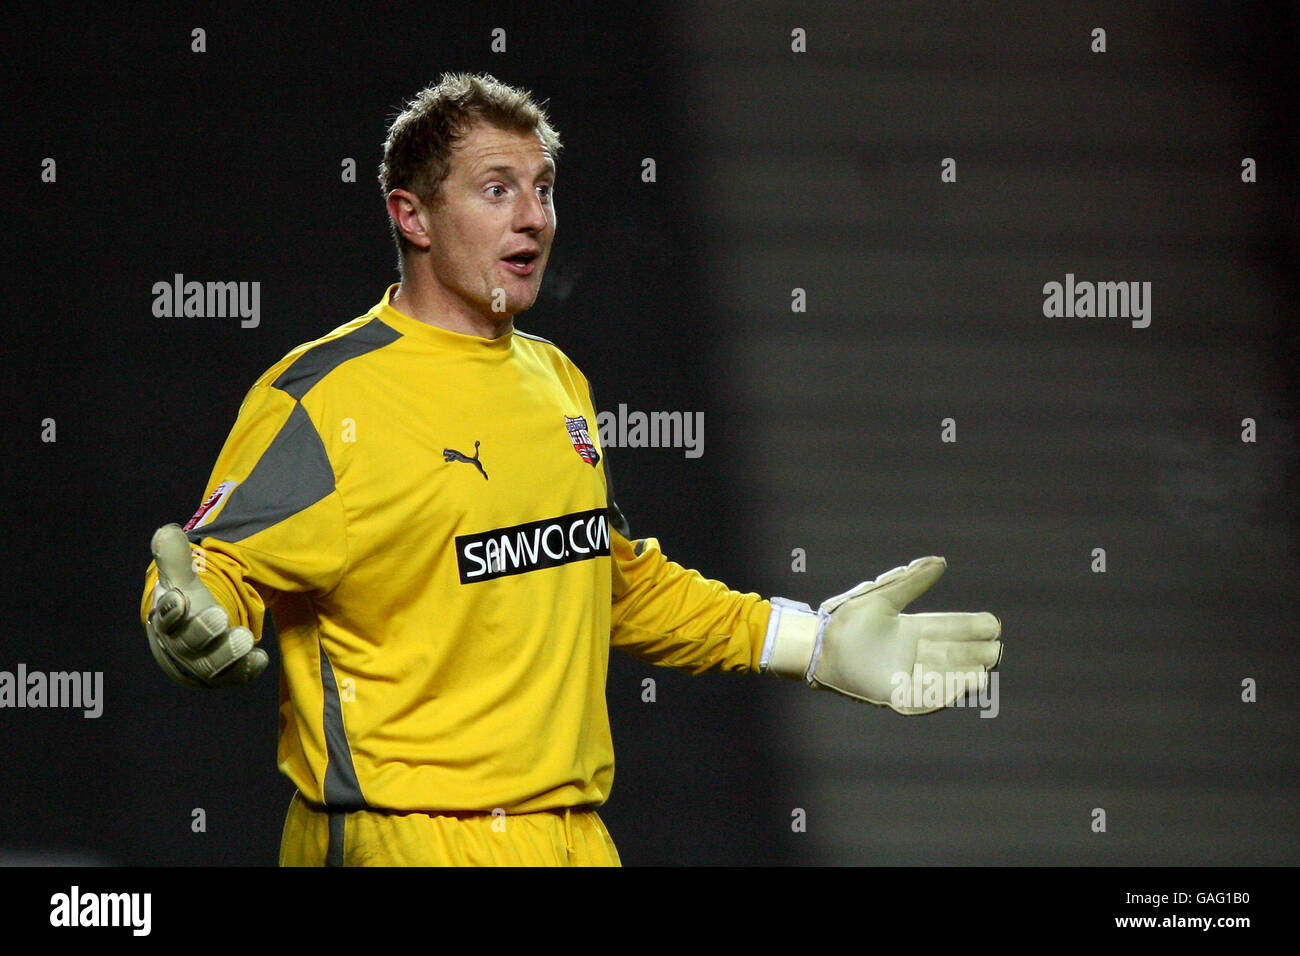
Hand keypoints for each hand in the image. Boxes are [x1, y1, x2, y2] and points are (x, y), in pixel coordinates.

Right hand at [145, 523, 268, 687]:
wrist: (193, 638)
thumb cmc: (186, 604)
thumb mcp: (182, 579)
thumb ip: (176, 557)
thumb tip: (168, 532)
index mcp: (167, 622)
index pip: (164, 618)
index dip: (170, 610)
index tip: (179, 598)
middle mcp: (181, 648)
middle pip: (188, 644)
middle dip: (203, 631)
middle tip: (220, 616)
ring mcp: (203, 664)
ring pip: (212, 666)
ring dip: (228, 653)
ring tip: (244, 637)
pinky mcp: (224, 676)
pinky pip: (236, 676)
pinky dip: (248, 668)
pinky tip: (260, 657)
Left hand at [763, 556, 1001, 713]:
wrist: (820, 646)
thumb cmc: (846, 620)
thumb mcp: (883, 597)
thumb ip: (911, 582)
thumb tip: (940, 561)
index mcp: (909, 630)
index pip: (947, 628)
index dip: (970, 627)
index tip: (993, 623)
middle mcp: (911, 653)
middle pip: (951, 654)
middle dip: (974, 653)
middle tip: (996, 649)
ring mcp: (904, 674)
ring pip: (944, 675)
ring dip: (966, 674)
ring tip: (986, 669)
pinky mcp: (895, 694)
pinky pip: (927, 695)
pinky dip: (947, 692)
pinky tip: (964, 685)